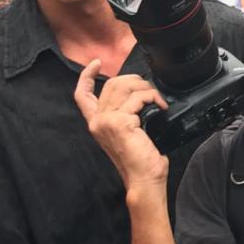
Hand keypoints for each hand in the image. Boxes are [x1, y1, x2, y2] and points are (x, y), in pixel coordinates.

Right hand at [73, 60, 169, 191]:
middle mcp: (97, 121)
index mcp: (96, 124)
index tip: (96, 63)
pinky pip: (139, 97)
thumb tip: (140, 98)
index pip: (82, 95)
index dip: (87, 76)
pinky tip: (161, 106)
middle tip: (150, 91)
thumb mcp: (128, 134)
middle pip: (112, 84)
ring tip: (158, 100)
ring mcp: (106, 121)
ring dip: (146, 88)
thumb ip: (125, 116)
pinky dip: (153, 97)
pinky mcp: (120, 122)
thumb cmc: (141, 162)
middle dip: (135, 81)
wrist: (144, 180)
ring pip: (124, 86)